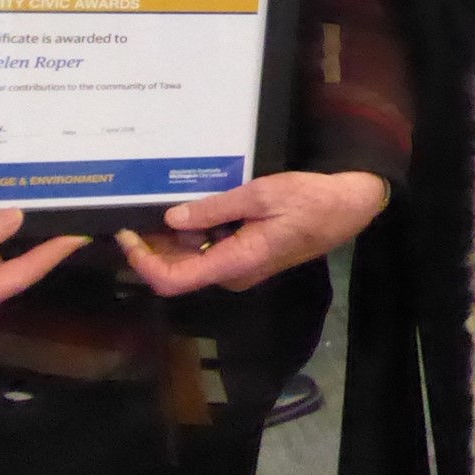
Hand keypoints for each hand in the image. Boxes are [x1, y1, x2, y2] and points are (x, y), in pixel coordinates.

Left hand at [115, 170, 387, 296]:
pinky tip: (192, 206)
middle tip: (135, 210)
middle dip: (153, 245)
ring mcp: (239, 267)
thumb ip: (216, 209)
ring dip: (173, 237)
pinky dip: (194, 233)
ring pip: (192, 259)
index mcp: (235, 263)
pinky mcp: (246, 256)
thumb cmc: (310, 200)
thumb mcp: (261, 195)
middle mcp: (232, 273)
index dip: (143, 263)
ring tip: (160, 201)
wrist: (347, 208)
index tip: (126, 235)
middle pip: (178, 270)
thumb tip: (173, 218)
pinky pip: (209, 250)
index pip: (174, 280)